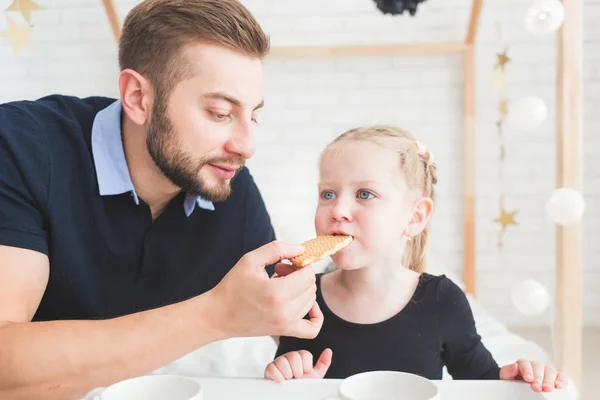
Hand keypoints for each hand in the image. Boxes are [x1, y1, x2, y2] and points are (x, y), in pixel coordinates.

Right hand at [208, 240, 322, 339]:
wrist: (219, 315)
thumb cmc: (232, 286)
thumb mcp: (251, 260)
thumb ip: (278, 249)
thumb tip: (301, 249)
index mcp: (277, 292)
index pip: (307, 274)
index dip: (300, 264)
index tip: (285, 263)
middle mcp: (285, 311)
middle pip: (311, 287)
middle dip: (300, 275)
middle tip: (280, 272)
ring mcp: (286, 324)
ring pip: (311, 301)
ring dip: (301, 289)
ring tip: (282, 285)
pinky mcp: (285, 331)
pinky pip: (312, 328)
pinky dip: (315, 315)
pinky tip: (306, 305)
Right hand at [264, 349, 332, 381]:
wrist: (291, 395)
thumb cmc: (302, 385)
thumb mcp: (314, 375)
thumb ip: (323, 363)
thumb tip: (328, 351)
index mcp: (300, 357)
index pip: (305, 354)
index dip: (306, 367)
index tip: (304, 374)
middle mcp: (289, 357)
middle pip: (294, 356)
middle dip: (296, 371)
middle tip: (296, 377)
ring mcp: (279, 362)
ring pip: (282, 361)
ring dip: (287, 374)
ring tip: (288, 379)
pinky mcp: (270, 368)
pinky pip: (272, 367)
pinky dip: (277, 376)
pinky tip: (281, 380)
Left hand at [499, 359, 568, 391]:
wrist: (517, 387)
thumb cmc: (512, 382)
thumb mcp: (506, 377)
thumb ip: (508, 371)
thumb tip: (514, 366)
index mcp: (522, 364)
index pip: (525, 363)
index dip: (527, 370)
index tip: (528, 379)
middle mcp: (535, 366)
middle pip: (539, 367)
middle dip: (538, 378)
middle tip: (537, 388)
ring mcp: (546, 371)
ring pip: (550, 371)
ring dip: (549, 380)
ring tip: (548, 389)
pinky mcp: (555, 378)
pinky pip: (561, 376)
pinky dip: (561, 380)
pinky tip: (559, 386)